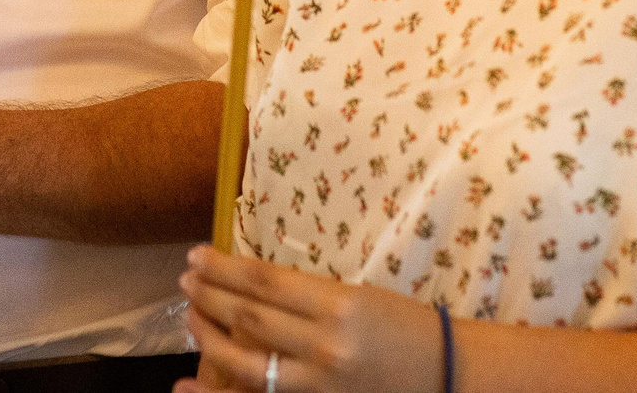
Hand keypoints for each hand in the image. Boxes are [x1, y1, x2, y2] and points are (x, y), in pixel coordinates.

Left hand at [175, 247, 445, 392]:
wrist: (449, 375)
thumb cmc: (404, 326)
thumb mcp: (357, 297)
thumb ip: (305, 296)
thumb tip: (249, 286)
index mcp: (339, 306)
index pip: (264, 282)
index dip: (224, 268)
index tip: (197, 256)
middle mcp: (326, 346)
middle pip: (249, 318)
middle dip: (210, 297)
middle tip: (186, 281)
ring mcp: (322, 384)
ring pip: (248, 363)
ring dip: (209, 337)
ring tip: (190, 316)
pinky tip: (187, 386)